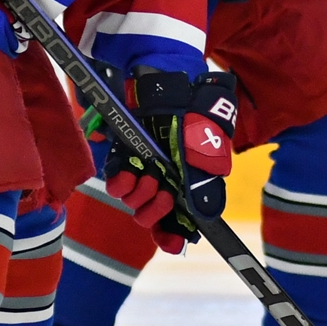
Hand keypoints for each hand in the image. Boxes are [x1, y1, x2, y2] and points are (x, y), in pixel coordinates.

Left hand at [103, 69, 238, 249]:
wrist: (169, 81)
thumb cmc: (194, 111)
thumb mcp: (207, 145)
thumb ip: (205, 182)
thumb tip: (209, 217)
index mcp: (189, 181)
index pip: (181, 217)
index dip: (174, 234)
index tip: (172, 244)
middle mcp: (166, 179)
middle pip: (155, 215)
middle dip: (157, 212)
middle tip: (163, 195)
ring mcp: (144, 169)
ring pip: (135, 203)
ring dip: (141, 197)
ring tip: (149, 177)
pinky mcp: (124, 157)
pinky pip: (117, 183)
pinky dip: (121, 183)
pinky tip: (128, 175)